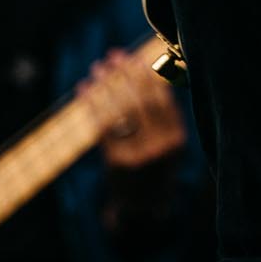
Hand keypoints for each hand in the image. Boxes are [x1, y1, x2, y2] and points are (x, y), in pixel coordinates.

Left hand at [79, 47, 187, 168]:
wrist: (143, 206)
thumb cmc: (157, 163)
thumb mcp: (171, 141)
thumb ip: (165, 112)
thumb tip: (150, 70)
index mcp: (177, 137)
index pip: (161, 99)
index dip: (146, 76)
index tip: (134, 58)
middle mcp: (159, 146)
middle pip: (139, 102)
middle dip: (125, 75)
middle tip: (113, 55)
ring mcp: (137, 155)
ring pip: (119, 112)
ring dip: (105, 86)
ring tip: (97, 67)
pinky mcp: (116, 162)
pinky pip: (102, 127)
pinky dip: (92, 105)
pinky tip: (84, 90)